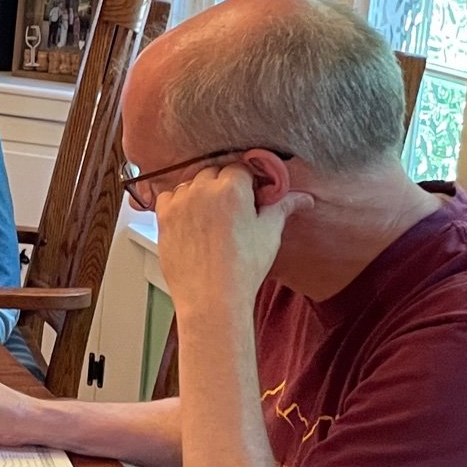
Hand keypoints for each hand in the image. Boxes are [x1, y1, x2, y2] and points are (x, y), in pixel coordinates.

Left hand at [152, 163, 308, 314]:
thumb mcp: (269, 233)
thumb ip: (282, 206)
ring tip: (213, 219)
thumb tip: (303, 197)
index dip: (247, 181)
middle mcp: (202, 189)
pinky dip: (179, 203)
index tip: (251, 195)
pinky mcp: (163, 217)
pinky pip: (169, 197)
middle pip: (214, 172)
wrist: (211, 298)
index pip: (241, 168)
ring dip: (201, 193)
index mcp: (231, 188)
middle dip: (224, 185)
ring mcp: (180, 202)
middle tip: (234, 210)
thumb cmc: (242, 268)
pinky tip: (192, 221)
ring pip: (191, 183)